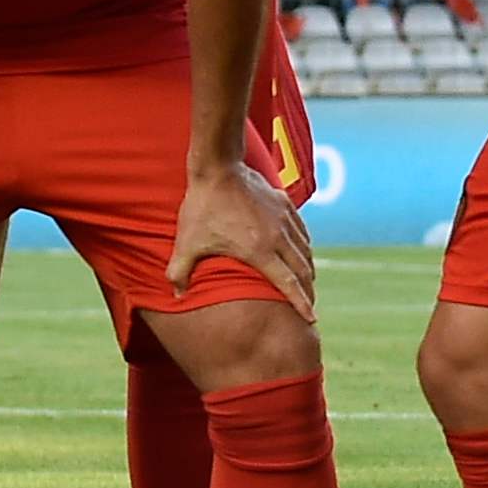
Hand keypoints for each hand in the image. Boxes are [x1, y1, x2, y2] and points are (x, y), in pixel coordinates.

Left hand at [169, 160, 315, 318]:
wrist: (217, 168)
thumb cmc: (201, 208)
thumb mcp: (187, 242)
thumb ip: (181, 271)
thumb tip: (176, 294)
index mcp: (259, 251)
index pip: (288, 284)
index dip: (301, 303)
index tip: (311, 319)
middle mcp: (278, 237)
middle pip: (304, 270)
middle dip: (308, 291)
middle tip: (309, 304)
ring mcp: (284, 219)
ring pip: (305, 250)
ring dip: (308, 269)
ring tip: (307, 282)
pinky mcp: (284, 203)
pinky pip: (302, 231)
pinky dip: (305, 246)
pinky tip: (302, 251)